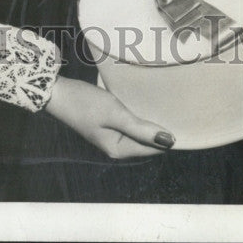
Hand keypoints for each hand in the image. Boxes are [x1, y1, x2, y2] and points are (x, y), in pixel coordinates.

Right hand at [44, 75, 174, 159]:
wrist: (58, 93)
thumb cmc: (85, 103)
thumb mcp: (115, 114)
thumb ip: (141, 128)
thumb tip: (168, 141)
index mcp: (119, 150)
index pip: (153, 148)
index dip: (168, 137)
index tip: (184, 123)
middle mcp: (116, 147)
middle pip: (147, 142)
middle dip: (160, 131)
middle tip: (178, 112)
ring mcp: (110, 136)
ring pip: (139, 132)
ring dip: (150, 123)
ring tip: (166, 108)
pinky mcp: (106, 125)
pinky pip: (130, 125)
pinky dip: (139, 117)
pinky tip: (145, 105)